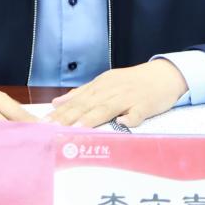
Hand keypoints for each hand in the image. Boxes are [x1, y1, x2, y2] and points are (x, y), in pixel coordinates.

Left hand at [46, 59, 188, 128]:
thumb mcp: (105, 84)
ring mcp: (128, 97)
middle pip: (86, 105)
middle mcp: (110, 90)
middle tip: (51, 129)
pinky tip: (123, 123)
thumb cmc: (132, 82)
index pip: (75, 101)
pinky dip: (131, 117)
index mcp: (99, 86)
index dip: (59, 113)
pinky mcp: (145, 104)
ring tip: (77, 129)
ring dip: (92, 118)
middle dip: (68, 117)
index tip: (42, 123)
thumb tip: (56, 102)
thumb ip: (81, 94)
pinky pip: (138, 112)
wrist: (163, 75)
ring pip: (107, 108)